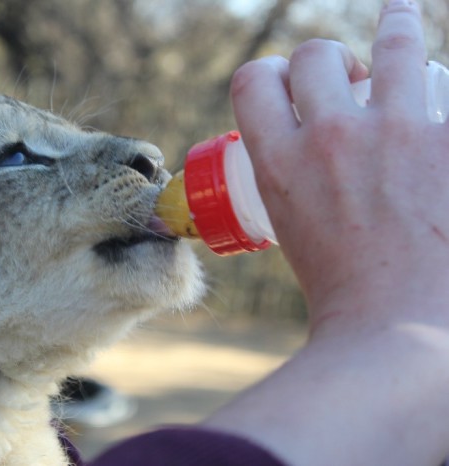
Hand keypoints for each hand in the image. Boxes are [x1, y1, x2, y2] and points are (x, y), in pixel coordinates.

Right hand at [206, 2, 448, 464]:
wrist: (400, 330)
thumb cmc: (345, 295)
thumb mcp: (294, 231)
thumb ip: (297, 189)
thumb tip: (311, 175)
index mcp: (279, 162)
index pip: (253, 82)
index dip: (267, 73)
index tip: (285, 81)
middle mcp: (330, 135)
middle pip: (313, 57)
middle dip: (323, 59)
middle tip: (348, 79)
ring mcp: (396, 132)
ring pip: (389, 45)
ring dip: (393, 24)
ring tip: (398, 15)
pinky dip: (442, 78)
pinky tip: (444, 78)